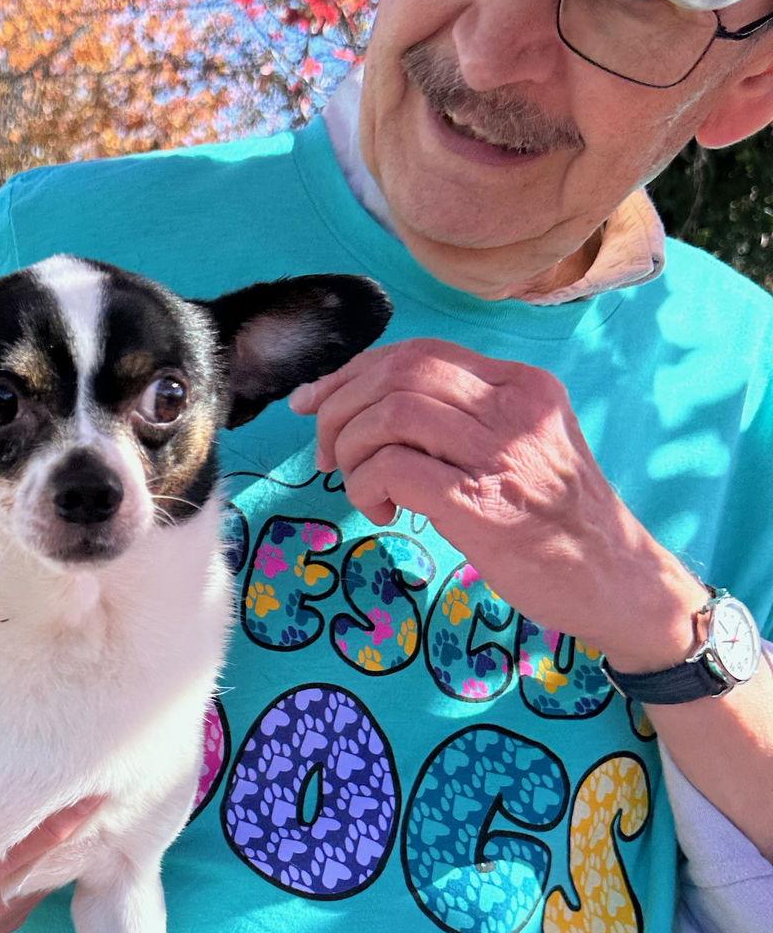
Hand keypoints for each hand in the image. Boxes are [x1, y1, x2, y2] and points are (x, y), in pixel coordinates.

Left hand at [288, 335, 696, 658]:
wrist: (616, 580)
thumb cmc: (560, 521)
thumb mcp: (526, 448)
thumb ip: (466, 421)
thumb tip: (371, 411)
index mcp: (522, 386)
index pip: (419, 352)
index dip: (354, 372)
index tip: (316, 401)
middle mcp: (513, 408)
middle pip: (398, 373)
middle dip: (339, 408)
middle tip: (326, 453)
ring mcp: (499, 454)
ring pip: (389, 414)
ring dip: (350, 450)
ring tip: (357, 486)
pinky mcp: (481, 505)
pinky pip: (393, 469)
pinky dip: (366, 487)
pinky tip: (382, 514)